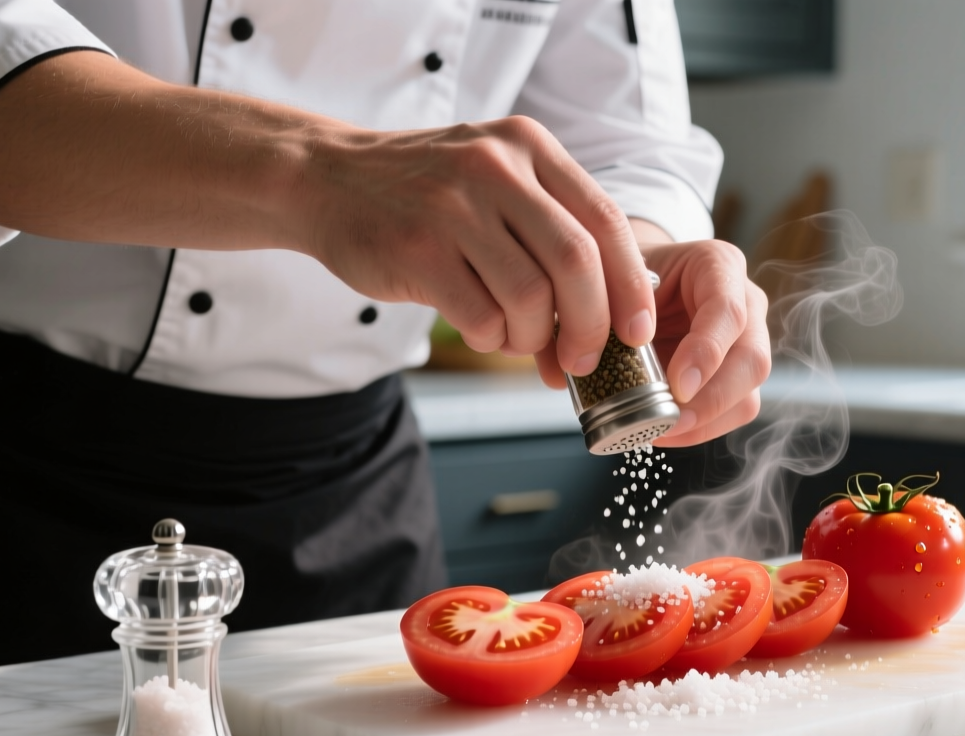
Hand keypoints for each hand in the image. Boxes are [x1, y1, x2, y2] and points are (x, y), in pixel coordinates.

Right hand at [299, 116, 652, 373]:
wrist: (326, 179)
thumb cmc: (425, 195)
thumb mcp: (497, 181)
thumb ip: (552, 232)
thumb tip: (613, 317)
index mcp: (529, 148)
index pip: (606, 220)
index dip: (630, 286)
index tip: (637, 330)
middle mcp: (495, 168)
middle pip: (576, 261)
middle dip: (591, 324)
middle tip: (584, 357)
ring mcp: (453, 206)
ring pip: (530, 297)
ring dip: (532, 337)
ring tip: (516, 338)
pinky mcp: (416, 249)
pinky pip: (480, 316)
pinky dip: (491, 339)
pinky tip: (481, 329)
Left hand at [536, 223, 769, 445]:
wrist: (635, 280)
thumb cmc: (623, 276)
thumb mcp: (609, 279)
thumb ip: (595, 312)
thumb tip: (565, 371)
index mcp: (718, 265)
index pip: (727, 310)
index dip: (706, 352)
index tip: (677, 385)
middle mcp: (744, 303)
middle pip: (752, 360)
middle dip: (711, 400)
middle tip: (667, 421)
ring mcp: (746, 343)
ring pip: (748, 394)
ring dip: (705, 422)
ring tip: (659, 430)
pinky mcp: (736, 377)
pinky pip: (732, 413)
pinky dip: (700, 429)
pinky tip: (665, 431)